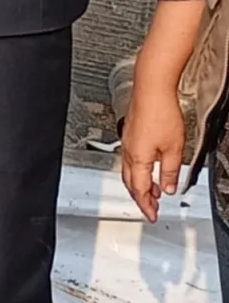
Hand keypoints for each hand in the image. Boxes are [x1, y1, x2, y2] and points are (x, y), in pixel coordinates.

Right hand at [121, 61, 188, 223]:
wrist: (151, 87)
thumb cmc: (161, 112)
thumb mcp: (174, 148)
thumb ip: (170, 170)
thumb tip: (169, 186)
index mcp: (138, 159)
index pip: (141, 190)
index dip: (147, 206)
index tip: (153, 215)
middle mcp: (129, 151)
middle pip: (131, 183)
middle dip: (141, 198)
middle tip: (151, 208)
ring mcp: (128, 142)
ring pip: (129, 171)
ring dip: (140, 184)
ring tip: (154, 192)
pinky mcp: (130, 133)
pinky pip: (130, 159)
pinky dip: (138, 170)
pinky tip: (149, 167)